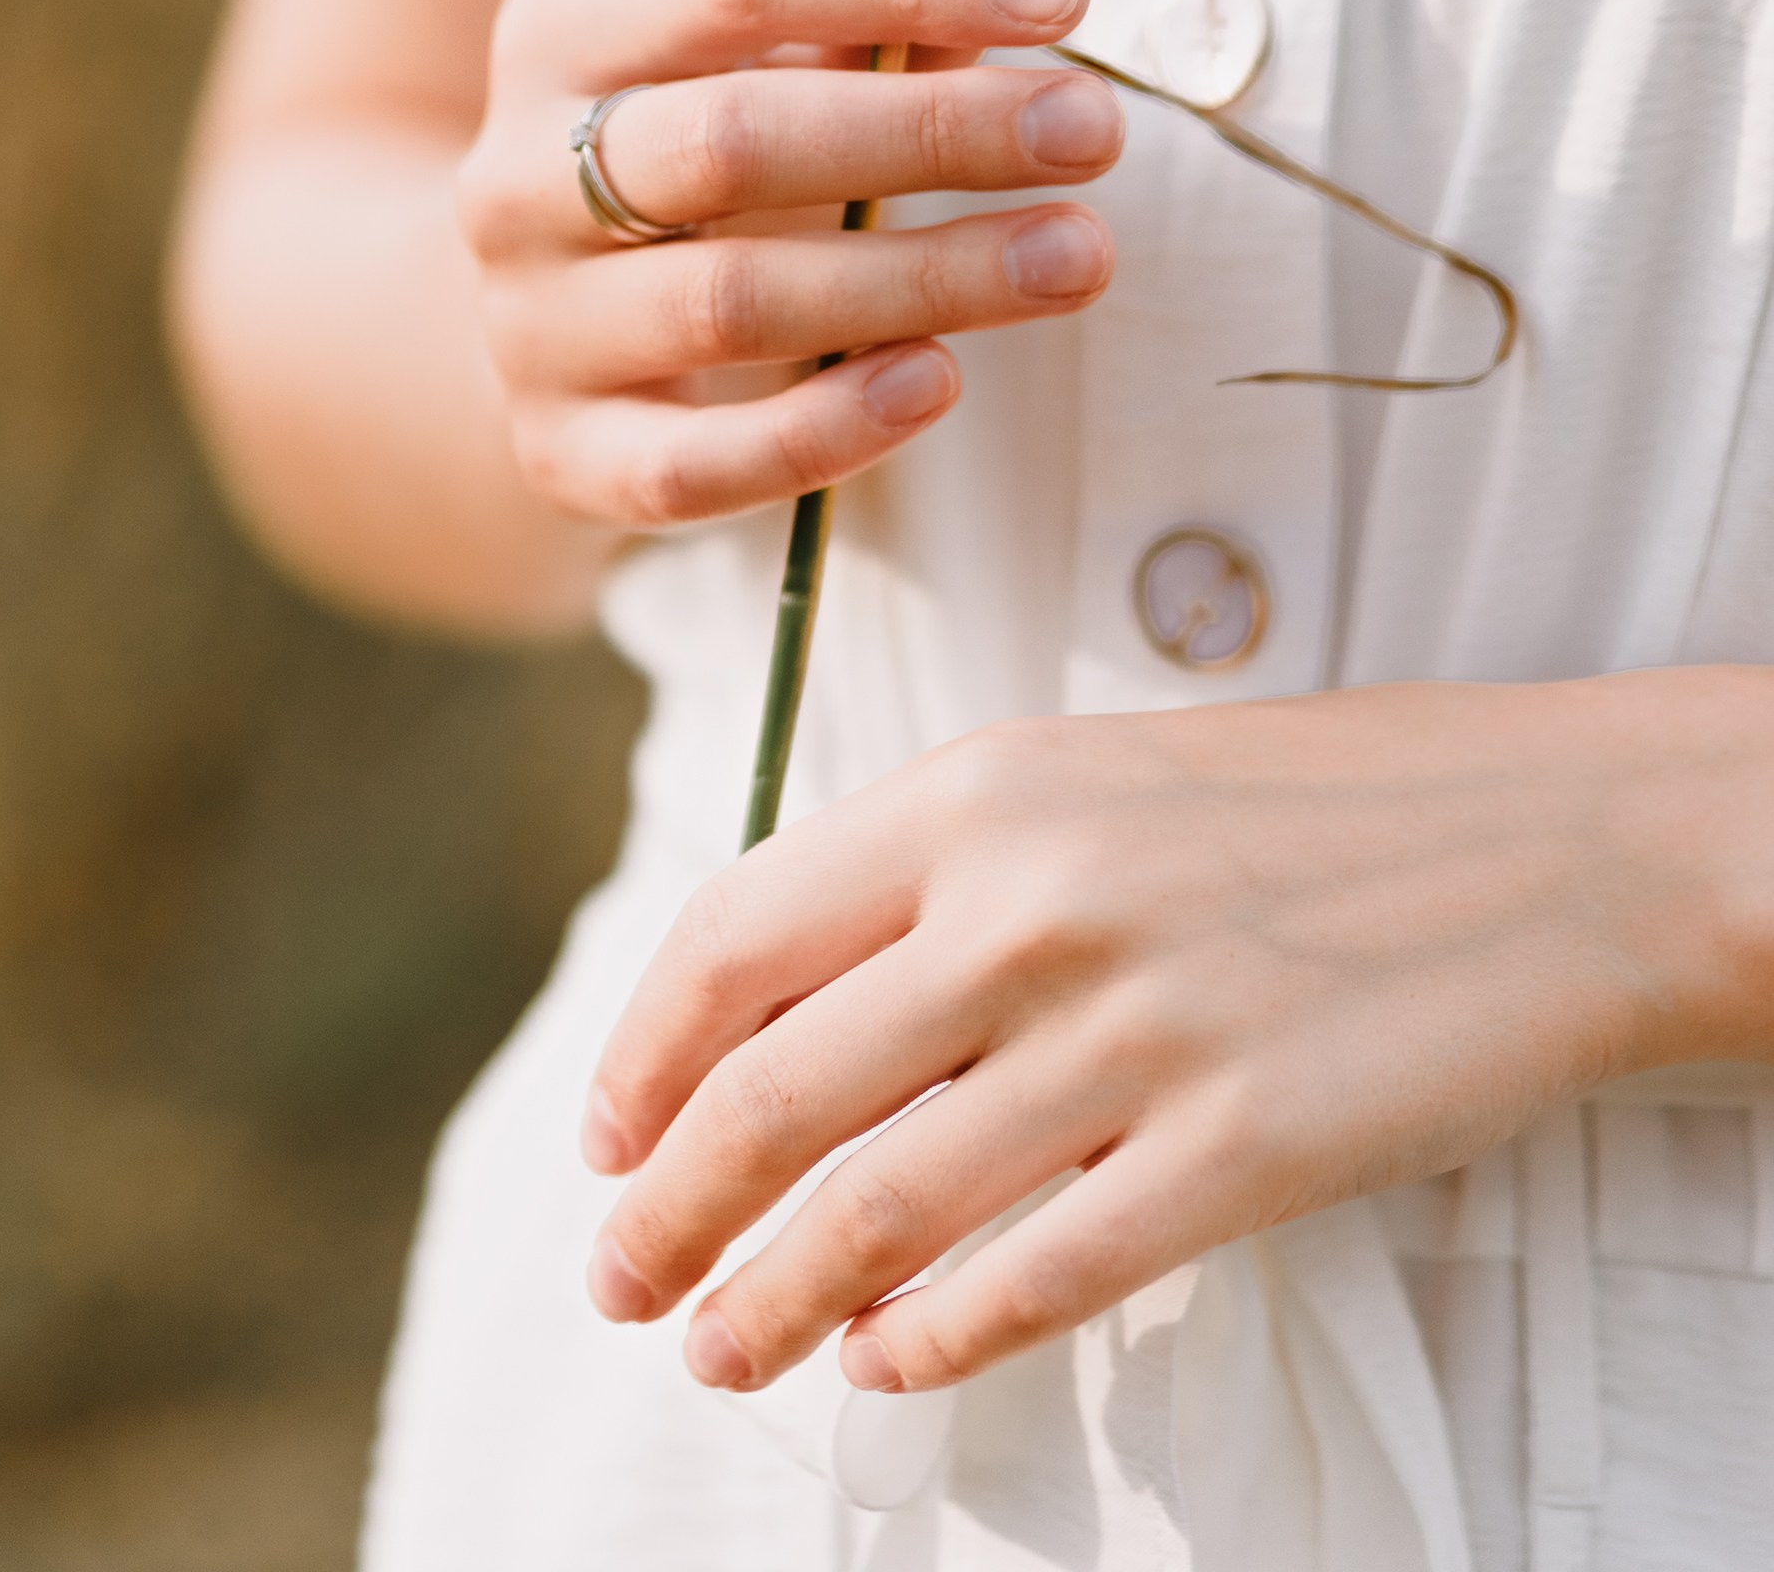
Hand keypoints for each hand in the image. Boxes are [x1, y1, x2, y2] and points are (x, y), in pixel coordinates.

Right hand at [455, 0, 1120, 525]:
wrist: (534, 316)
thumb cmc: (685, 158)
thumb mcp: (747, 63)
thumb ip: (863, 34)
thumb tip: (1027, 10)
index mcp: (559, 35)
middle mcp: (516, 176)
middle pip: (734, 138)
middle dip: (934, 131)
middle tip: (1091, 130)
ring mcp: (531, 325)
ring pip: (734, 302)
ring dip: (927, 277)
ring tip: (1078, 255)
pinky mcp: (562, 455)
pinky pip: (695, 466)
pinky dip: (826, 429)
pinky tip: (939, 382)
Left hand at [579, 675, 1773, 1392]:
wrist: (1543, 835)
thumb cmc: (1300, 806)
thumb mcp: (1081, 782)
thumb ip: (928, 882)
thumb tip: (775, 1019)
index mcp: (974, 795)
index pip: (732, 938)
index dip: (642, 1058)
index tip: (605, 1140)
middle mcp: (1027, 905)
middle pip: (772, 1096)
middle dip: (667, 1212)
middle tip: (622, 1283)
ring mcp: (1133, 1032)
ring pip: (876, 1210)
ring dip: (769, 1303)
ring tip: (720, 1354)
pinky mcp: (1238, 1151)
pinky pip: (1036, 1277)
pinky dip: (935, 1340)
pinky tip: (890, 1365)